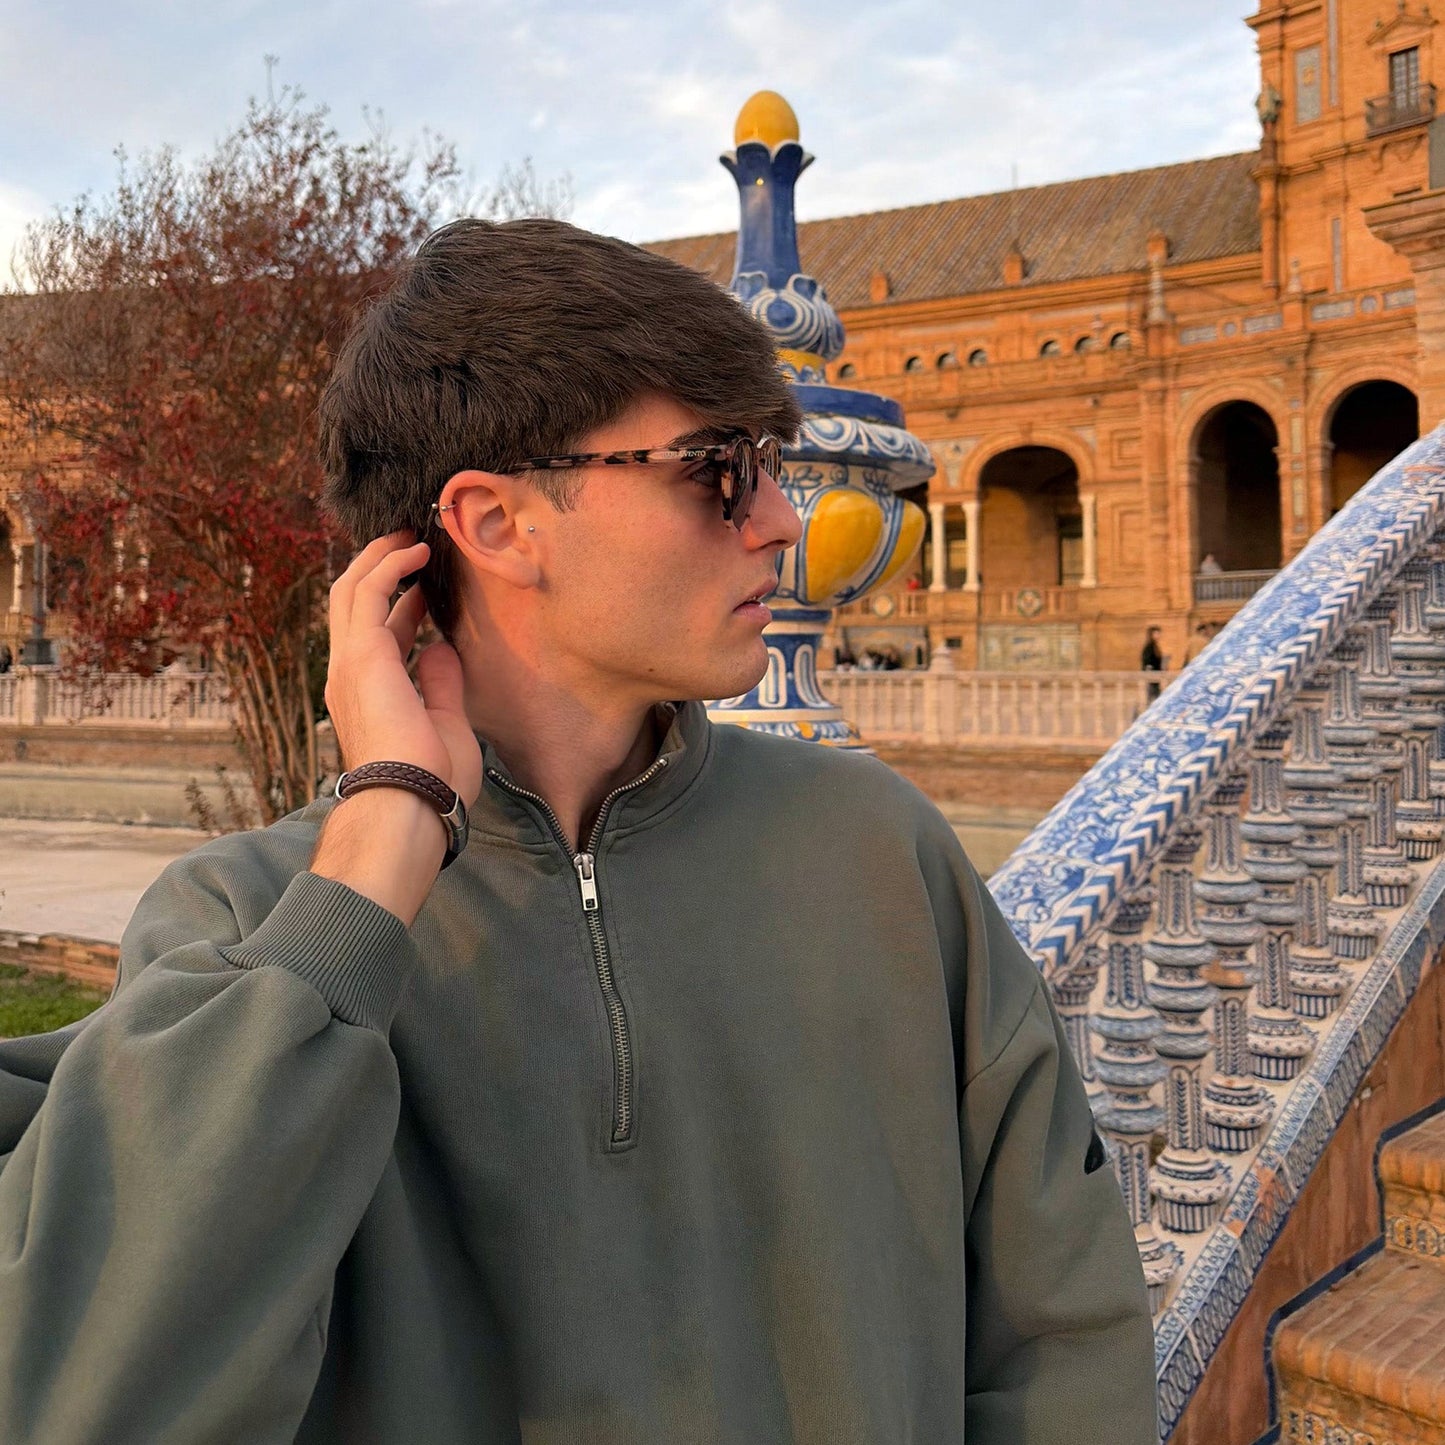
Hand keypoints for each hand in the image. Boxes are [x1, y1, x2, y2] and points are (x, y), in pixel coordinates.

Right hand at [324, 531, 482, 809]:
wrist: (409, 802)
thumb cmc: (432, 779)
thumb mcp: (445, 723)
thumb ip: (440, 683)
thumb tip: (441, 649)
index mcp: (367, 695)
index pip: (377, 638)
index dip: (400, 609)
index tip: (424, 590)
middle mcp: (349, 675)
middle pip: (352, 605)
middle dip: (380, 570)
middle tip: (410, 544)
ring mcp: (350, 663)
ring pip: (352, 590)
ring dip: (382, 558)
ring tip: (412, 536)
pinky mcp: (362, 653)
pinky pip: (369, 593)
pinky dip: (391, 566)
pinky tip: (417, 552)